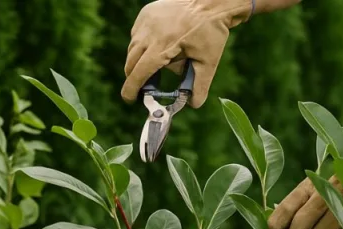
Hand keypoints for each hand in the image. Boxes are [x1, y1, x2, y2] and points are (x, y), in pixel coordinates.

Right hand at [121, 0, 254, 108]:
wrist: (211, 2)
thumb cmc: (211, 31)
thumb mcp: (209, 61)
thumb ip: (200, 85)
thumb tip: (194, 104)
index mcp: (163, 47)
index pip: (139, 72)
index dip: (132, 88)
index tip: (130, 99)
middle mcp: (149, 33)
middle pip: (131, 62)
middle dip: (135, 77)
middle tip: (146, 86)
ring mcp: (146, 21)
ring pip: (133, 48)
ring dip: (139, 60)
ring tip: (160, 61)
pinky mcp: (146, 13)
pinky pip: (137, 34)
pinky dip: (143, 44)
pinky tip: (158, 44)